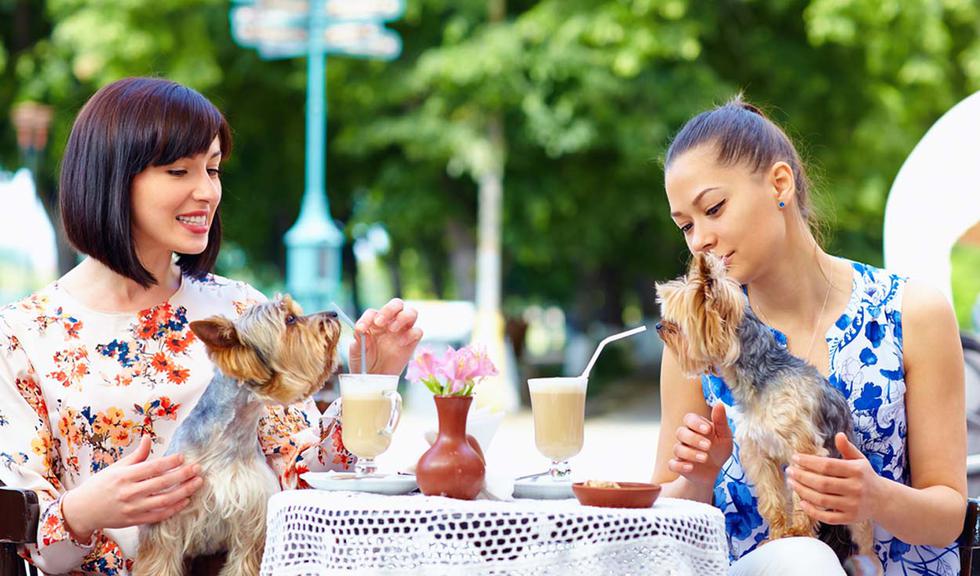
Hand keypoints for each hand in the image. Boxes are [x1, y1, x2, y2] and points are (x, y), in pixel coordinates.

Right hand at [61, 436, 202, 541]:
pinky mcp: (135, 520)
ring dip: (184, 492)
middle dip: (183, 475)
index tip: (183, 457)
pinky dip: (174, 508)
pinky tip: (185, 500)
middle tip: (197, 468)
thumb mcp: (116, 467)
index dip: (170, 462)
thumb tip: (148, 437)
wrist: (83, 511)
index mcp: (124, 476)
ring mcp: (133, 508)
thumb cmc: (100, 485)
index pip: (152, 467)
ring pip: (164, 500)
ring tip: (197, 483)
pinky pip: (159, 515)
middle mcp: (129, 492)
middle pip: (162, 483)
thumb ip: (136, 455)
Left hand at [350, 298, 422, 375]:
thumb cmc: (364, 363)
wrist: (375, 379)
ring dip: (402, 317)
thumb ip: (358, 339)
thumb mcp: (357, 351)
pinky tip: (400, 343)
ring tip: (392, 329)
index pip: (373, 312)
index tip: (361, 329)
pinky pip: (417, 331)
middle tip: (379, 322)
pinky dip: (410, 334)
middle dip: (388, 310)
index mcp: (374, 322)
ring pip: (411, 312)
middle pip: (396, 304)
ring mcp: (403, 331)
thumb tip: (359, 329)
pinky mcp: (412, 342)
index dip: (367, 318)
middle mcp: (390, 322)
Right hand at [668, 403, 733, 486]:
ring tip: (705, 458)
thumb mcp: (725, 436)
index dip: (696, 423)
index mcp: (696, 426)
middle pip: (681, 432)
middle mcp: (686, 437)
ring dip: (690, 453)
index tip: (708, 430)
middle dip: (694, 439)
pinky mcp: (679, 466)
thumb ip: (721, 421)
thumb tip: (719, 403)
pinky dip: (680, 466)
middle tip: (708, 446)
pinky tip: (690, 467)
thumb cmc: (719, 449)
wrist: (715, 471)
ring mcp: (681, 452)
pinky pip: (672, 464)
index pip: (689, 418)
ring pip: (677, 449)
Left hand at [787, 432, 881, 524]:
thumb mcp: (860, 460)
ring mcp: (853, 505)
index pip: (828, 466)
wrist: (883, 500)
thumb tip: (838, 435)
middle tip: (789, 471)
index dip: (809, 462)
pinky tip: (802, 502)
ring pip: (822, 500)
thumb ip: (848, 448)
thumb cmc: (865, 476)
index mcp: (856, 471)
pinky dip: (813, 511)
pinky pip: (828, 517)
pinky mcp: (850, 518)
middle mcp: (855, 488)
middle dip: (802, 477)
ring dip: (803, 492)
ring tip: (792, 483)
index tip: (795, 458)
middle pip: (822, 483)